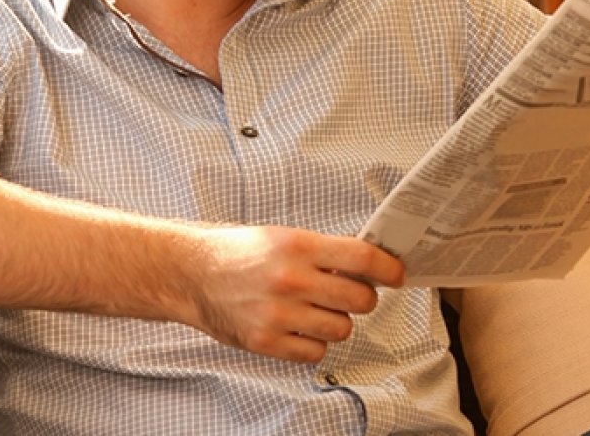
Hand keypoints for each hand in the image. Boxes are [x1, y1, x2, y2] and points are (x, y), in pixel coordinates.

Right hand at [174, 225, 404, 362]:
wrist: (193, 274)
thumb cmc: (239, 253)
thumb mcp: (283, 237)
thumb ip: (324, 250)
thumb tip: (369, 264)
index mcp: (298, 246)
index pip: (362, 257)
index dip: (388, 268)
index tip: (397, 274)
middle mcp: (291, 279)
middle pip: (360, 298)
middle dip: (361, 296)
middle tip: (348, 292)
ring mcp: (278, 313)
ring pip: (342, 328)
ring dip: (337, 321)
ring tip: (317, 310)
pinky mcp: (266, 341)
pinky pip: (316, 352)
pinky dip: (314, 343)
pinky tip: (300, 327)